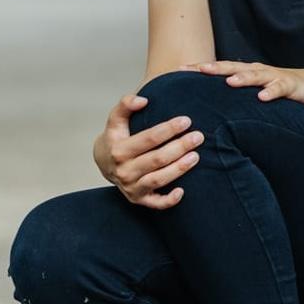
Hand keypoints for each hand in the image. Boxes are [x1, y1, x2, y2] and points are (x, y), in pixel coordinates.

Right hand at [93, 93, 202, 209]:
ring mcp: (131, 187)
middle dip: (180, 147)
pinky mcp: (138, 199)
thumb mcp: (115, 119)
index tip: (186, 120)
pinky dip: (169, 200)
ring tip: (196, 156)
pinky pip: (155, 204)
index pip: (148, 139)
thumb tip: (143, 100)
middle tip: (199, 136)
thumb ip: (126, 104)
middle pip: (157, 159)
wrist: (104, 163)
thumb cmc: (116, 137)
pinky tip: (183, 191)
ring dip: (179, 169)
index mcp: (119, 150)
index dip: (168, 129)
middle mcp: (124, 171)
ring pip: (158, 179)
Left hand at [182, 60, 303, 106]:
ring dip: (243, 79)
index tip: (179, 70)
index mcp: (245, 73)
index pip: (219, 69)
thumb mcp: (251, 93)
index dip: (200, 68)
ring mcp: (273, 77)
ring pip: (256, 76)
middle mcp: (257, 71)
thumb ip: (231, 98)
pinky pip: (280, 89)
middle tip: (199, 69)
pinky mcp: (289, 86)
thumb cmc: (274, 90)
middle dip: (216, 68)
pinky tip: (263, 97)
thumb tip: (203, 108)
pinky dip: (272, 92)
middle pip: (234, 68)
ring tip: (230, 82)